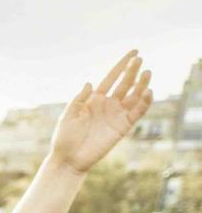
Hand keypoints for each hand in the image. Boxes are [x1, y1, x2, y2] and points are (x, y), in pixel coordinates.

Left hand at [49, 50, 152, 173]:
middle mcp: (107, 105)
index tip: (134, 52)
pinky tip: (147, 92)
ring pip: (133, 96)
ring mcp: (116, 115)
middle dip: (132, 71)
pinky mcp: (123, 127)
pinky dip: (143, 103)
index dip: (121, 65)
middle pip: (124, 84)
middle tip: (139, 59)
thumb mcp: (68, 116)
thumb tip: (90, 83)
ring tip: (147, 73)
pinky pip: (136, 113)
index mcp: (94, 99)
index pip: (111, 78)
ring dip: (141, 85)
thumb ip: (79, 100)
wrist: (69, 160)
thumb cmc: (65, 138)